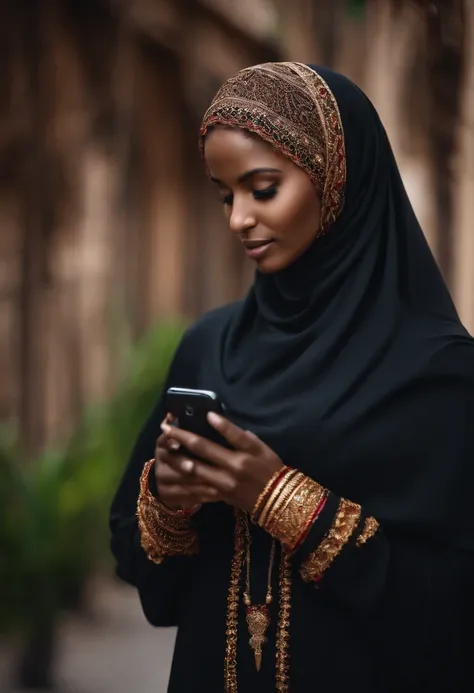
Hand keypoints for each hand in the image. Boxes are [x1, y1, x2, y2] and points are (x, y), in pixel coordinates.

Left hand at [160, 413, 283, 513]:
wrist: (277, 499)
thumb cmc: (270, 468)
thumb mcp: (262, 448)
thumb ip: (241, 436)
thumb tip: (218, 422)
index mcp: (244, 455)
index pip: (227, 434)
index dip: (215, 422)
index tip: (202, 413)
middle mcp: (232, 469)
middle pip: (202, 449)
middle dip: (181, 436)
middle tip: (166, 427)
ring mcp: (223, 484)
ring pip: (193, 469)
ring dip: (176, 457)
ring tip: (164, 447)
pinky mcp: (218, 496)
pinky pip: (196, 488)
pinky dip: (184, 479)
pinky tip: (172, 472)